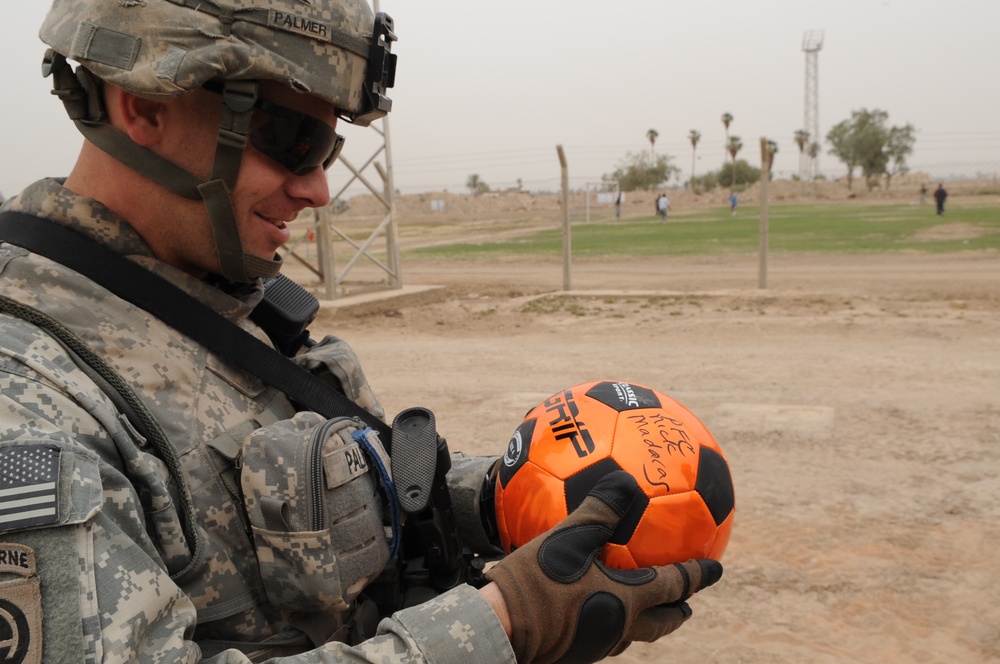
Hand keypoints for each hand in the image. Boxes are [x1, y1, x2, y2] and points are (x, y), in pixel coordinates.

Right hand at [484, 471, 722, 663]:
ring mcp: (595, 641)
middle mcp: (618, 626)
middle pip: (660, 623)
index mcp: (627, 600)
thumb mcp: (570, 537)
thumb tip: (626, 480)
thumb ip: (600, 510)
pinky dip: (612, 620)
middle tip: (690, 604)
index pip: (674, 586)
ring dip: (647, 621)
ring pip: (632, 634)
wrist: (502, 625)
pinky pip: (603, 634)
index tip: (718, 569)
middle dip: (677, 612)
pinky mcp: (573, 649)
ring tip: (647, 609)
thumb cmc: (539, 579)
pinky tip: (594, 607)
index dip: (698, 576)